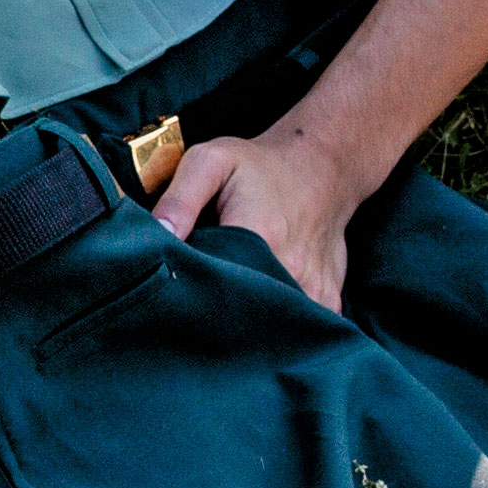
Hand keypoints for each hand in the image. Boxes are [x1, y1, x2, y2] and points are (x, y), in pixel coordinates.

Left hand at [149, 124, 362, 311]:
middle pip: (241, 312)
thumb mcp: (211, 161)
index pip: (214, 286)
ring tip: (233, 297)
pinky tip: (264, 302)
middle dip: (216, 312)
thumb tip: (158, 237)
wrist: (324, 166)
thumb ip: (180, 199)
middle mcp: (292, 268)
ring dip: (248, 320)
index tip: (178, 291)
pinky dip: (277, 322)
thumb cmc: (260, 166)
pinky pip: (299, 325)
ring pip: (270, 325)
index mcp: (260, 236)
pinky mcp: (329, 299)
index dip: (190, 293)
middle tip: (202, 295)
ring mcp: (315, 288)